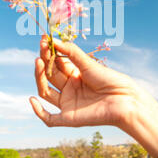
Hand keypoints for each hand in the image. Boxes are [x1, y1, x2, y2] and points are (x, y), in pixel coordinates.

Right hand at [29, 36, 157, 135]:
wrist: (124, 99)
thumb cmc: (110, 79)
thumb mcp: (88, 63)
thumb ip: (70, 52)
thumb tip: (52, 40)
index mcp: (74, 75)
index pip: (55, 63)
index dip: (49, 52)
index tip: (44, 39)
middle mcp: (68, 89)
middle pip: (48, 75)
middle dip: (44, 60)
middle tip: (42, 47)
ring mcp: (67, 103)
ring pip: (44, 91)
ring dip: (39, 77)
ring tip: (39, 61)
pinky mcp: (68, 118)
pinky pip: (49, 118)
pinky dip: (38, 111)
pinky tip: (32, 100)